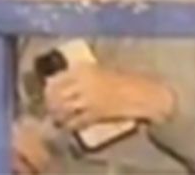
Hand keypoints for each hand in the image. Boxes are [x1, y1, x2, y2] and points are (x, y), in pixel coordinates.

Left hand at [43, 63, 174, 131]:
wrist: (146, 94)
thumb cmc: (128, 79)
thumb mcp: (103, 70)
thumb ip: (84, 75)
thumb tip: (65, 80)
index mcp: (85, 69)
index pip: (57, 79)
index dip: (50, 87)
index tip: (48, 91)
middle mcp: (83, 84)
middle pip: (56, 95)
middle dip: (51, 102)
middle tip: (51, 106)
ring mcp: (88, 101)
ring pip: (63, 110)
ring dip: (58, 114)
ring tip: (58, 117)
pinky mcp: (95, 116)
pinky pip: (75, 122)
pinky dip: (70, 125)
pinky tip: (70, 125)